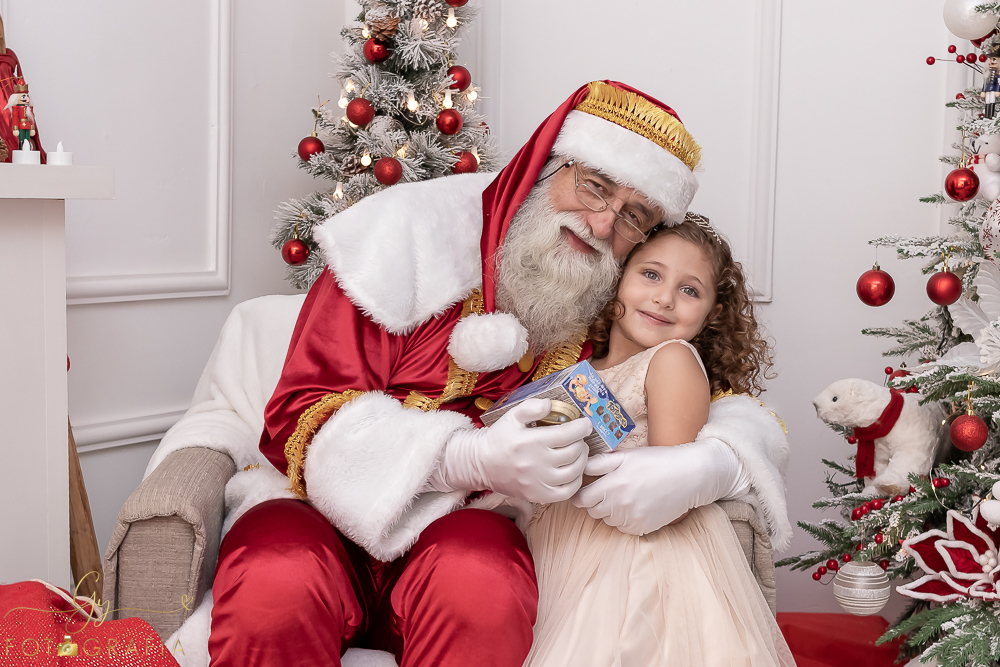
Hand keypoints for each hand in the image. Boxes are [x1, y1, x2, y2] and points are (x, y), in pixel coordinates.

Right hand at [437, 398, 591, 502]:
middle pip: (574, 452)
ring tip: (578, 452)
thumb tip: (550, 404)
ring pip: (574, 471)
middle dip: (582, 442)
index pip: (568, 434)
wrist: (481, 464)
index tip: (585, 424)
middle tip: (579, 437)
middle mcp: (537, 463)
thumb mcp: (511, 416)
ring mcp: (539, 482)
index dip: (582, 427)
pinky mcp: (538, 496)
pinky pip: (567, 492)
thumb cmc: (499, 438)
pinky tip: (572, 471)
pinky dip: (575, 481)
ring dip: (582, 460)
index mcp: (532, 441)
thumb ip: (531, 407)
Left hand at [571, 438, 743, 535]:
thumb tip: (578, 468)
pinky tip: (635, 504)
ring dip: (609, 511)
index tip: (584, 489)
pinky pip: (622, 528)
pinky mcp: (642, 528)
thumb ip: (599, 463)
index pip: (581, 499)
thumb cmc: (656, 461)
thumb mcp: (626, 455)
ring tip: (625, 494)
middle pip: (593, 511)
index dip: (580, 494)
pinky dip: (624, 519)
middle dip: (595, 501)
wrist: (689, 476)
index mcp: (612, 485)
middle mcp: (619, 506)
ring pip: (607, 520)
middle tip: (607, 489)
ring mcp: (631, 519)